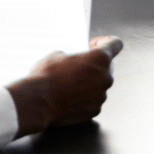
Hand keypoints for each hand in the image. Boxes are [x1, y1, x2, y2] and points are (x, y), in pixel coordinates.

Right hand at [5, 36, 122, 137]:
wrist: (37, 103)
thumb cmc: (45, 77)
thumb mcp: (56, 55)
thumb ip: (72, 56)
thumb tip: (72, 62)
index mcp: (100, 58)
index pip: (115, 44)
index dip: (105, 42)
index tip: (95, 45)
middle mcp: (106, 77)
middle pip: (107, 66)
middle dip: (94, 65)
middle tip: (78, 66)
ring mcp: (101, 96)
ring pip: (99, 85)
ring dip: (89, 83)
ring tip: (70, 83)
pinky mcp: (95, 110)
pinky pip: (93, 100)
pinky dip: (85, 97)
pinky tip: (70, 96)